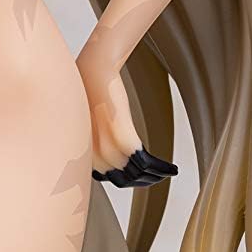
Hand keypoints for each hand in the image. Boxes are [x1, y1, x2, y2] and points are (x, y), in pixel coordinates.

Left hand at [79, 58, 177, 188]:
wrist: (95, 69)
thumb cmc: (92, 92)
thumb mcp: (89, 122)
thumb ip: (95, 139)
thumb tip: (110, 151)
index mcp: (83, 151)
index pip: (107, 178)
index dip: (128, 181)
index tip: (141, 179)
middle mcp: (93, 151)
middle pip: (122, 179)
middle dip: (143, 182)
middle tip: (157, 177)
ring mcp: (106, 142)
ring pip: (135, 172)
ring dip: (155, 176)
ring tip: (167, 173)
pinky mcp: (121, 131)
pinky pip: (143, 159)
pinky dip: (159, 167)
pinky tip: (169, 168)